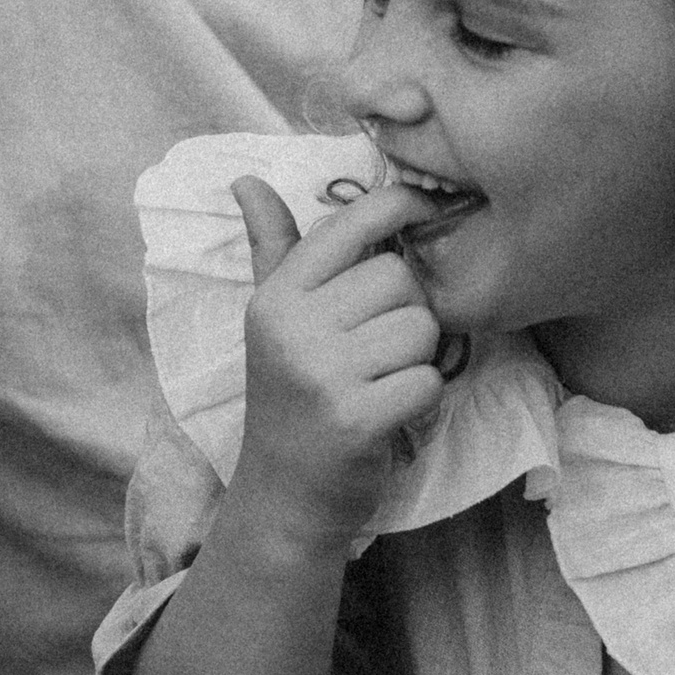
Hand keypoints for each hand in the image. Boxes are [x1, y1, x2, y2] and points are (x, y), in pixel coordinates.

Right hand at [227, 176, 443, 554]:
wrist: (284, 494)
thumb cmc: (289, 395)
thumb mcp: (273, 319)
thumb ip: (273, 248)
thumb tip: (247, 181)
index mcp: (277, 297)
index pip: (350, 223)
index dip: (398, 206)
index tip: (421, 210)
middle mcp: (293, 328)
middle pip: (399, 278)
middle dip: (406, 309)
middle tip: (379, 345)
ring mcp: (323, 375)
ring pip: (420, 328)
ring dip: (416, 357)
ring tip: (381, 380)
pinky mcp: (356, 419)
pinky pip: (428, 380)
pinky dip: (422, 398)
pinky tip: (391, 411)